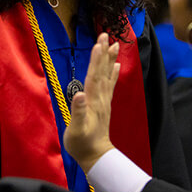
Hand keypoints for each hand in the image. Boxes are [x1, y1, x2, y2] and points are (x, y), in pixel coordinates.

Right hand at [64, 33, 119, 171]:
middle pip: (102, 71)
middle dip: (103, 53)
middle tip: (105, 34)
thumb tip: (79, 95)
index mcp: (92, 101)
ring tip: (114, 44)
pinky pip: (110, 85)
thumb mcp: (76, 130)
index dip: (96, 59)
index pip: (94, 75)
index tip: (98, 42)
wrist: (96, 156)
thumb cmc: (82, 144)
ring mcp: (104, 101)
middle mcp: (100, 98)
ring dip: (109, 59)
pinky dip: (113, 74)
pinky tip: (116, 66)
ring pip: (107, 76)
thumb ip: (78, 112)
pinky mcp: (104, 105)